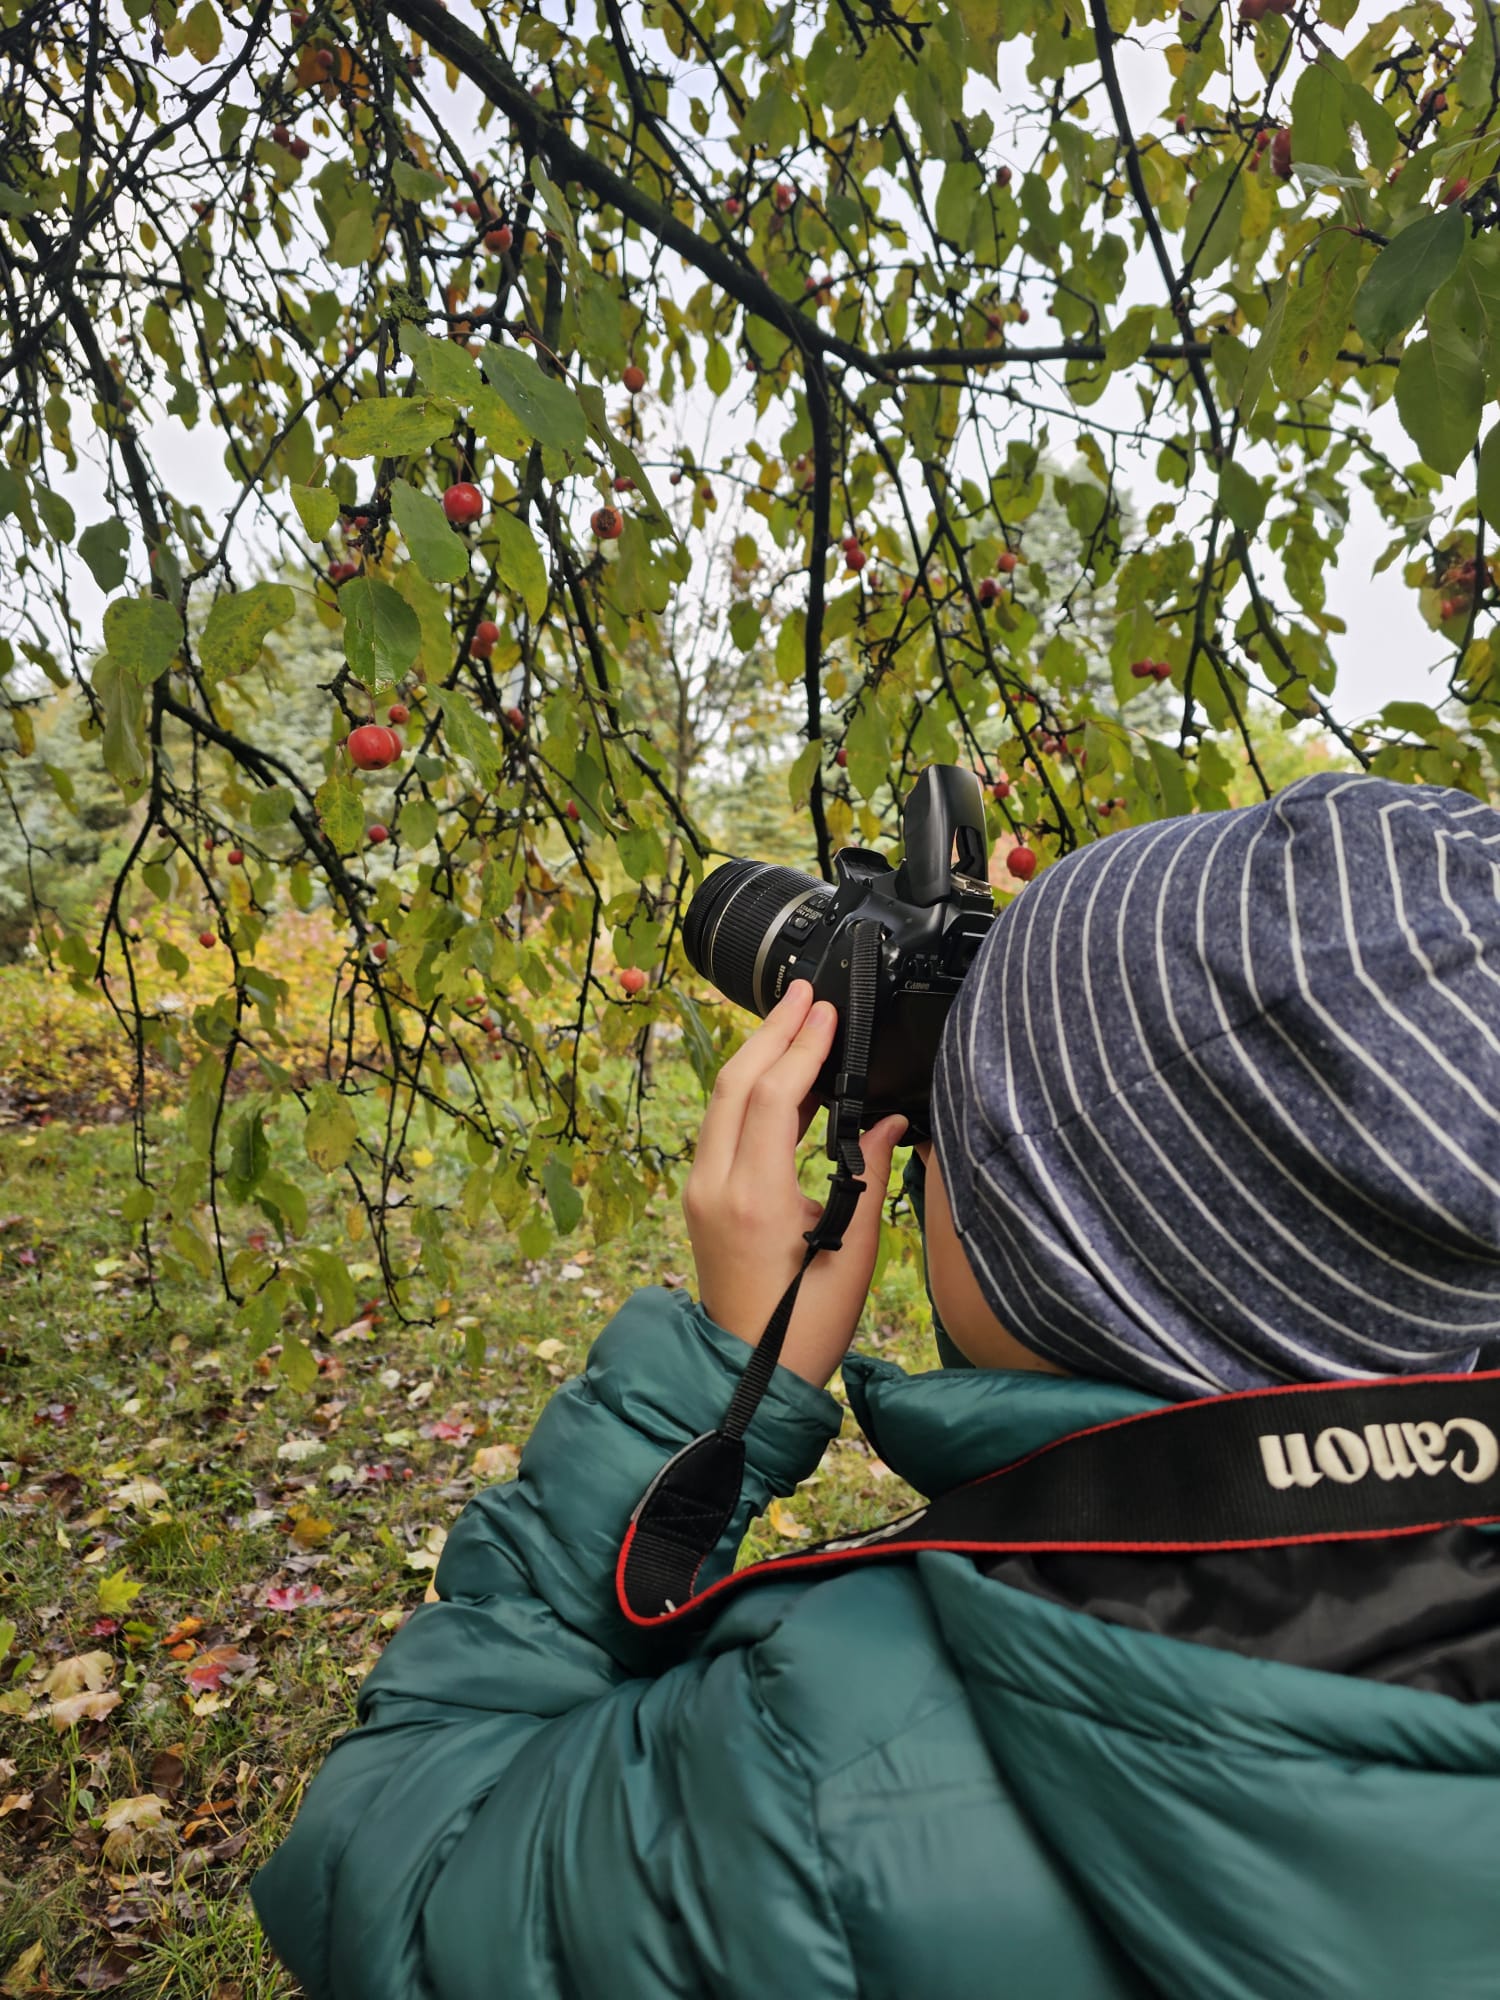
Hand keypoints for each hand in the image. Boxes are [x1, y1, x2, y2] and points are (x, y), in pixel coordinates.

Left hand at [682, 979, 907, 1388]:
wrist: (747, 1377)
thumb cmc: (805, 1328)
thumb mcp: (855, 1251)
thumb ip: (870, 1174)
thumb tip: (891, 1121)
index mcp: (754, 1199)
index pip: (774, 1096)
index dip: (802, 1046)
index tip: (828, 1013)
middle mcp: (716, 1187)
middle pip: (736, 1083)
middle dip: (772, 1031)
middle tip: (806, 994)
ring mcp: (702, 1191)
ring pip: (722, 1100)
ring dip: (759, 1055)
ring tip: (797, 1022)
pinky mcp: (703, 1198)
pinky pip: (721, 1125)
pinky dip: (751, 1090)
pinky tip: (785, 1080)